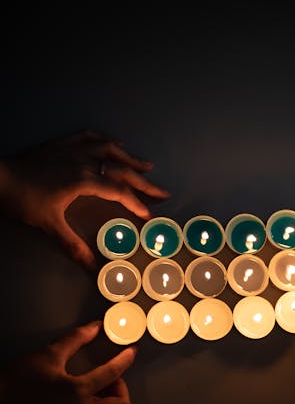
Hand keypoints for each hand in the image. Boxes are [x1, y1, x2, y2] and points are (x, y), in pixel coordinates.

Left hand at [0, 131, 168, 267]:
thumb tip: (91, 266)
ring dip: (129, 157)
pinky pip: (87, 137)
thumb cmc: (23, 200)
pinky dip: (103, 139)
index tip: (148, 215)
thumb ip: (73, 244)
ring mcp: (72, 150)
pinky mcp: (60, 144)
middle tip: (162, 191)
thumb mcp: (49, 224)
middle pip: (121, 170)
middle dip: (144, 182)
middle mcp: (83, 162)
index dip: (136, 204)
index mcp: (84, 181)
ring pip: (108, 150)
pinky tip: (113, 141)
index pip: (118, 192)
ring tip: (146, 164)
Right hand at [0, 321, 135, 403]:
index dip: (126, 359)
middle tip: (108, 382)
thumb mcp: (48, 355)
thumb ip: (75, 339)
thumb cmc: (17, 381)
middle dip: (121, 391)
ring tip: (99, 401)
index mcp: (77, 390)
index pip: (113, 372)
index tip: (131, 353)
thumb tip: (95, 327)